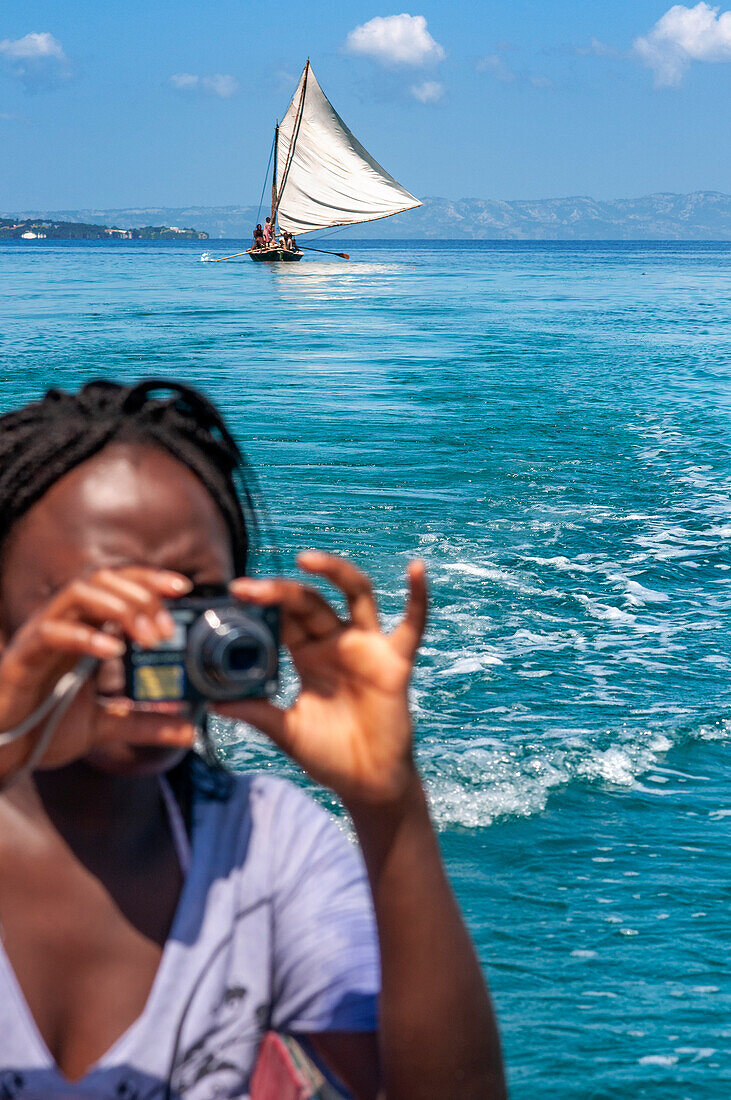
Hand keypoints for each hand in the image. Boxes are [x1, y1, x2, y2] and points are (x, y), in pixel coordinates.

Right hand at [0, 567, 192, 773]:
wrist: (4, 753)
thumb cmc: (45, 726)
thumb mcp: (106, 725)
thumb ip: (145, 723)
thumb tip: (189, 731)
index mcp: (83, 628)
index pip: (117, 584)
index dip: (149, 579)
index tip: (183, 588)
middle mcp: (63, 623)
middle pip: (102, 579)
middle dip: (141, 595)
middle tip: (167, 631)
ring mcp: (41, 636)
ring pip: (78, 594)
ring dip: (119, 608)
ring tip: (147, 638)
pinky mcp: (22, 657)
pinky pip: (51, 633)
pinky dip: (85, 636)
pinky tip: (112, 651)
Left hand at [218, 552, 426, 807]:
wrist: (367, 783)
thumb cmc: (328, 755)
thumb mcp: (285, 732)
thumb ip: (256, 713)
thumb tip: (212, 703)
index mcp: (308, 654)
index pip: (283, 617)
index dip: (260, 605)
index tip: (233, 596)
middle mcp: (337, 642)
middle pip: (310, 602)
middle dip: (280, 591)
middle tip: (248, 588)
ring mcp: (367, 647)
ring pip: (355, 594)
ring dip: (334, 571)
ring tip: (306, 559)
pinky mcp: (395, 662)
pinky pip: (412, 625)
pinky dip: (418, 597)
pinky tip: (417, 569)